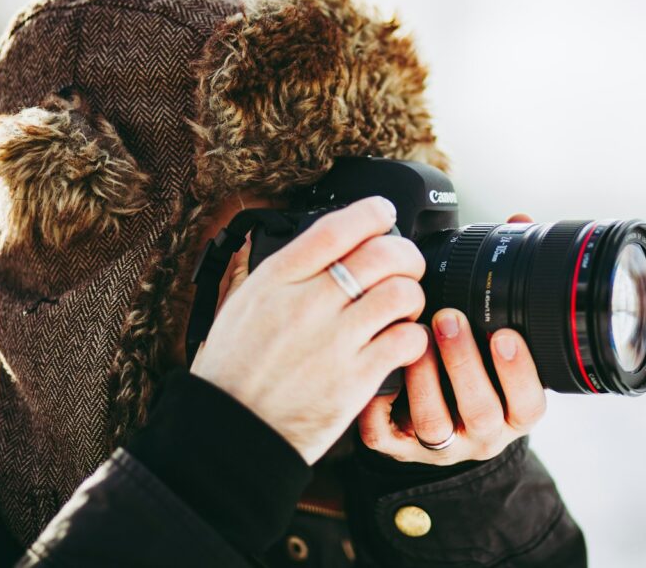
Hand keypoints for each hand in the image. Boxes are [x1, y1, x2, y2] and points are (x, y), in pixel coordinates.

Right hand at [190, 196, 429, 463]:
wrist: (231, 432)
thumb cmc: (235, 369)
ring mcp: (333, 342)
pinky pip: (407, 340)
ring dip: (412, 296)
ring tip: (403, 308)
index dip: (372, 213)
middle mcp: (306, 304)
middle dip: (405, 254)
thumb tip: (325, 239)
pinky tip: (402, 343)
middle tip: (407, 267)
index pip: (336, 228)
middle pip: (381, 254)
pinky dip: (414, 337)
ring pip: (402, 293)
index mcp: (276, 280)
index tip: (384, 214)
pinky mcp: (355, 379)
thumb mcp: (243, 303)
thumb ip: (285, 271)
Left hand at [356, 214, 547, 464]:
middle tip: (448, 320)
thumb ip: (509, 280)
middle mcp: (483, 432)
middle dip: (465, 364)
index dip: (520, 372)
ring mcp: (442, 445)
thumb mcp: (500, 332)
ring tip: (413, 340)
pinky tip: (377, 375)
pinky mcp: (402, 449)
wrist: (442, 421)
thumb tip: (519, 222)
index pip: (528, 402)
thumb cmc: (476, 364)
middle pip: (481, 412)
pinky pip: (386, 439)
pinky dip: (378, 408)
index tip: (504, 333)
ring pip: (435, 426)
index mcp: (514, 408)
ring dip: (425, 380)